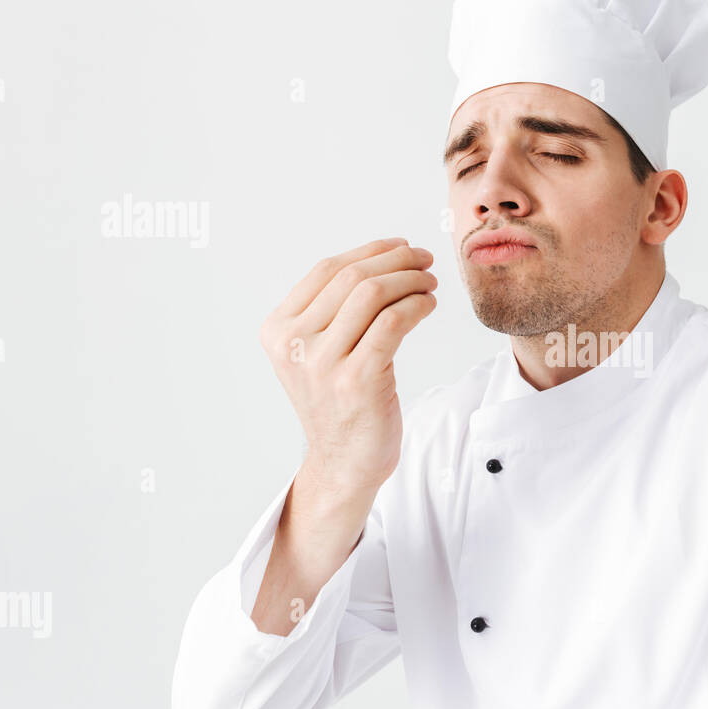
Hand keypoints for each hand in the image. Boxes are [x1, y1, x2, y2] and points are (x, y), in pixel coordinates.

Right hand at [259, 237, 437, 493]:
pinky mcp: (357, 380)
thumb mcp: (317, 352)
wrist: (344, 461)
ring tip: (430, 283)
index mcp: (278, 330)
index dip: (369, 251)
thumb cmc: (341, 402)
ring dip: (410, 280)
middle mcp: (294, 344)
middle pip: (352, 278)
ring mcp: (323, 364)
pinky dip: (416, 305)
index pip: (327, 270)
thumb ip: (331, 310)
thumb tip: (379, 258)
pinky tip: (428, 305)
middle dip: (396, 261)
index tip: (401, 246)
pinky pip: (393, 322)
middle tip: (424, 260)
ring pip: (373, 295)